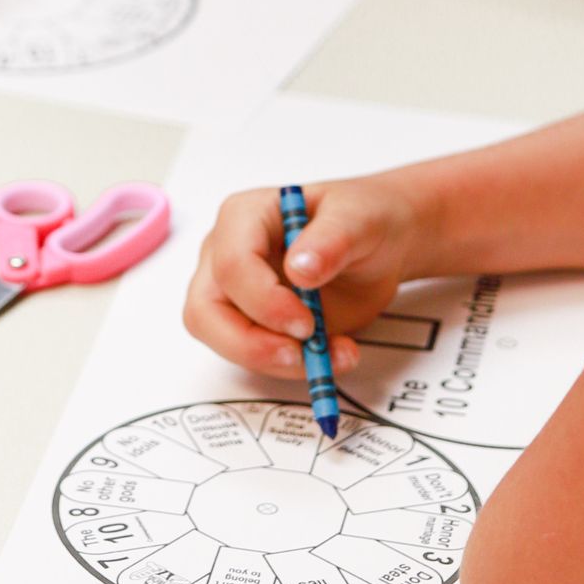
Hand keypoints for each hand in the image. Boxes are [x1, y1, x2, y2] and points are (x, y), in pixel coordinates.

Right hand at [183, 174, 423, 379]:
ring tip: (332, 355)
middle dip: (250, 345)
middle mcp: (224, 253)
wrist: (378, 244)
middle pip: (205, 311)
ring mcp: (233, 291)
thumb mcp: (359, 219)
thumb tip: (300, 269)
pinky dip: (292, 367)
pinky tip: (334, 353)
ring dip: (275, 361)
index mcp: (244, 216)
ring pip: (222, 340)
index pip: (230, 265)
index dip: (263, 302)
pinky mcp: (250, 323)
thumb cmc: (362, 219)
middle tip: (301, 357)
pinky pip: (253, 355)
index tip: (307, 323)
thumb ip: (331, 240)